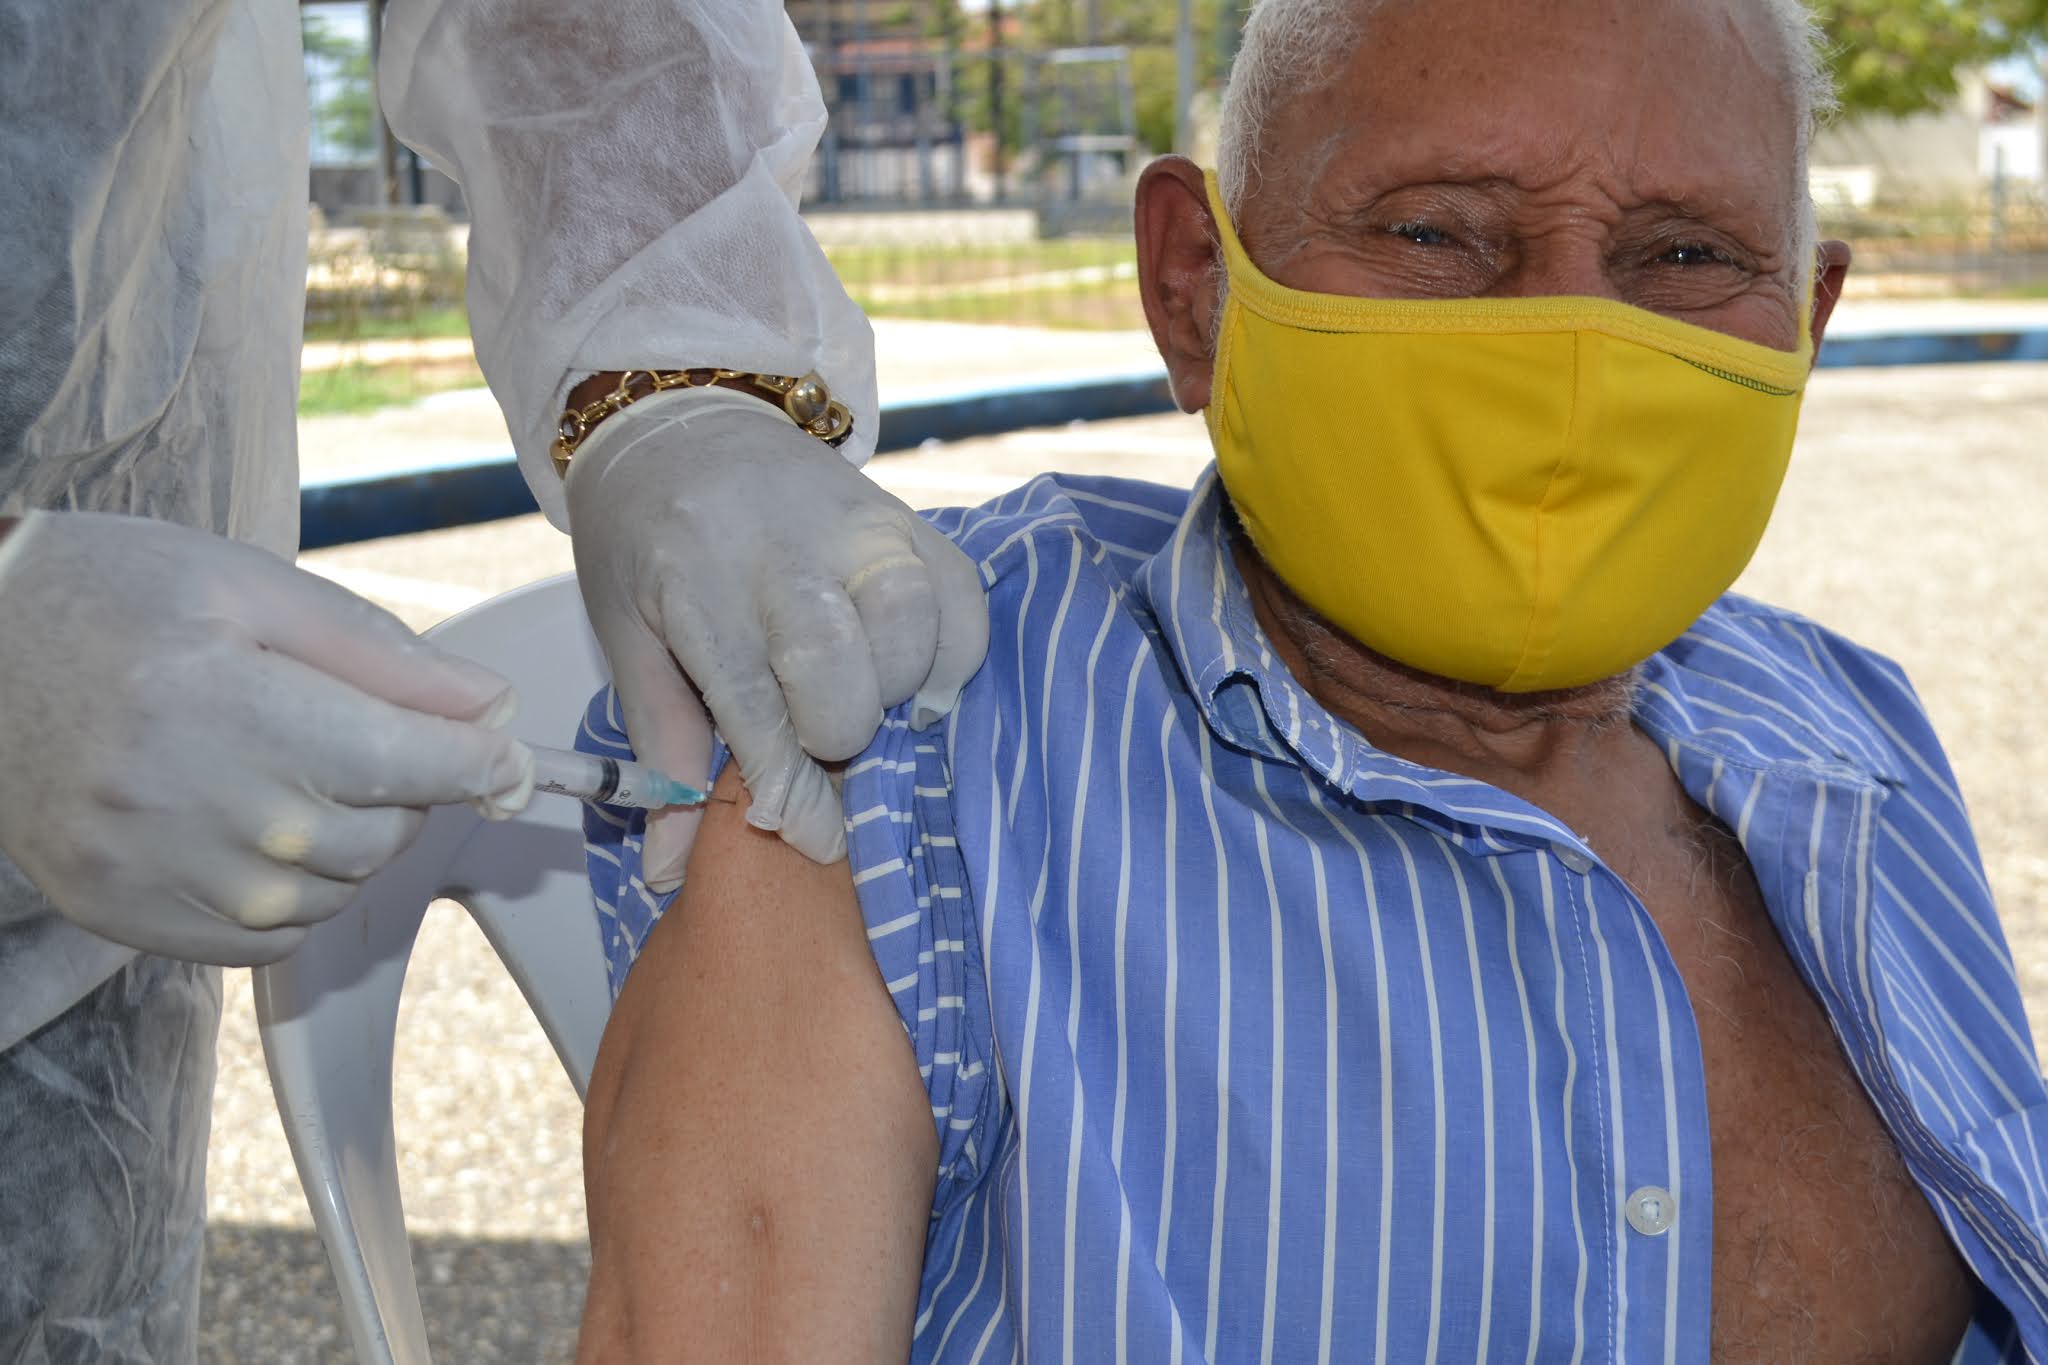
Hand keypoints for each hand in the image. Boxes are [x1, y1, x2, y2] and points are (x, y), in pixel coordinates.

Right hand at [0, 513, 536, 965]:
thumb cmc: (114, 594)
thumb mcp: (253, 588)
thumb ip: (382, 657)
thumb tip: (492, 710)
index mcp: (224, 700)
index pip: (408, 761)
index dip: (484, 761)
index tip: (511, 757)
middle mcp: (188, 799)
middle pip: (382, 836)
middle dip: (412, 793)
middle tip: (375, 741)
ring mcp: (149, 869)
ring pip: (333, 895)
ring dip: (356, 846)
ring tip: (304, 775)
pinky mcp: (121, 911)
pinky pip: (266, 937)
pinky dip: (298, 895)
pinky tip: (266, 831)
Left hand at [566, 388, 988, 871]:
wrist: (681, 420)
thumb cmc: (643, 543)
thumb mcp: (626, 640)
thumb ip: (664, 751)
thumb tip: (672, 871)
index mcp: (699, 584)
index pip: (759, 711)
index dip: (791, 790)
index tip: (812, 838)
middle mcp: (785, 552)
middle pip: (844, 672)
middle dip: (840, 732)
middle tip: (822, 737)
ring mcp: (856, 525)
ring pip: (914, 626)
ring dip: (899, 688)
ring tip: (871, 698)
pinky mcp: (905, 515)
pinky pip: (962, 595)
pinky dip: (951, 650)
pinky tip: (914, 672)